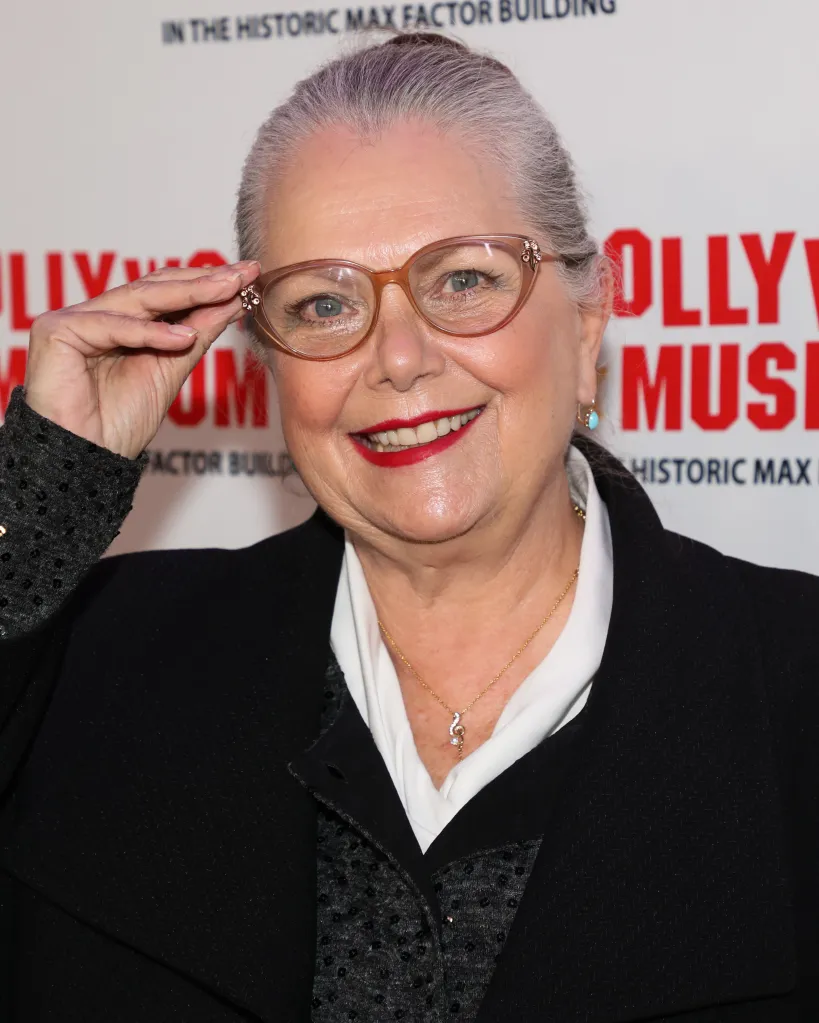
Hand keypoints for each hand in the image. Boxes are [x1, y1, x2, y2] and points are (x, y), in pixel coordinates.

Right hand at [23, 261, 260, 457]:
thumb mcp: (172, 370)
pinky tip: (185, 336)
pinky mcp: (55, 331)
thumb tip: (233, 300)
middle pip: (154, 288)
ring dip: (187, 294)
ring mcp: (73, 320)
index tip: (248, 276)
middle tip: (243, 274)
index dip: (206, 283)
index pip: (166, 291)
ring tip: (227, 291)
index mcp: (120, 322)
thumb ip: (197, 333)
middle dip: (203, 281)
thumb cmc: (122, 422)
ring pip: (137, 298)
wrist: (88, 458)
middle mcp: (95, 314)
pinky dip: (149, 333)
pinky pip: (111, 326)